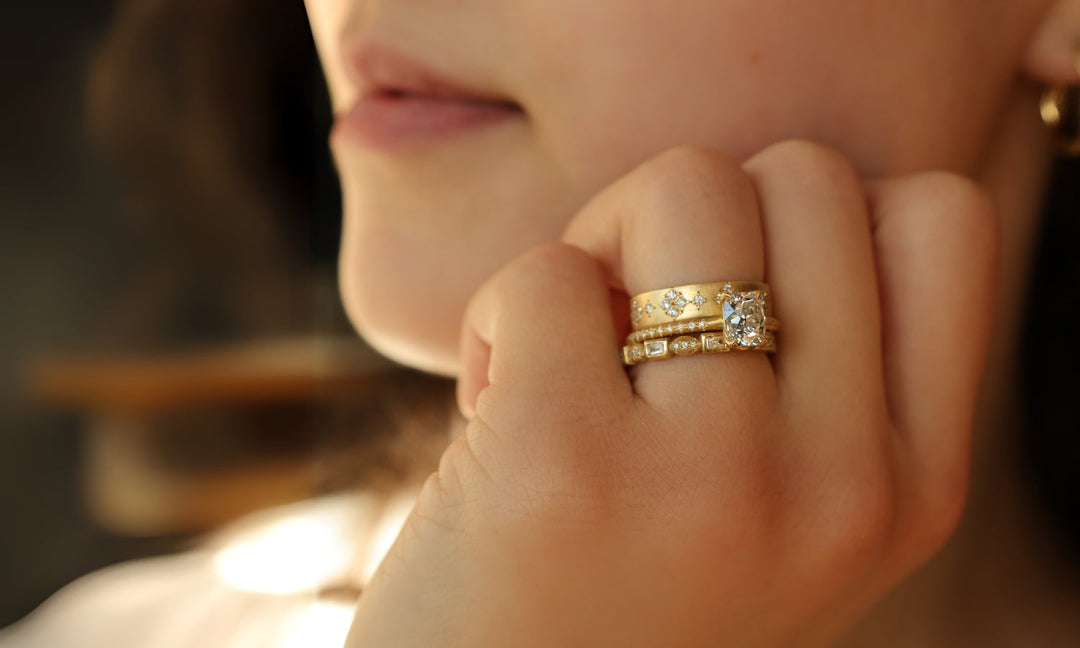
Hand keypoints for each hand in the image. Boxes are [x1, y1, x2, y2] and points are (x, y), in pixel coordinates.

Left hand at [346, 142, 997, 646]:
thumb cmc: (621, 587)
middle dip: (695, 223)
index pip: (939, 219)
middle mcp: (841, 487)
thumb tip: (763, 188)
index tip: (741, 300)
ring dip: (599, 251)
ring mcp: (714, 479)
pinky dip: (499, 320)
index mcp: (909, 487)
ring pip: (684, 186)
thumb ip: (818, 368)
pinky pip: (544, 273)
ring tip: (568, 365)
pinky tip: (496, 416)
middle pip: (805, 176)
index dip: (819, 223)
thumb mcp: (776, 504)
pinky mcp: (565, 469)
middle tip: (632, 327)